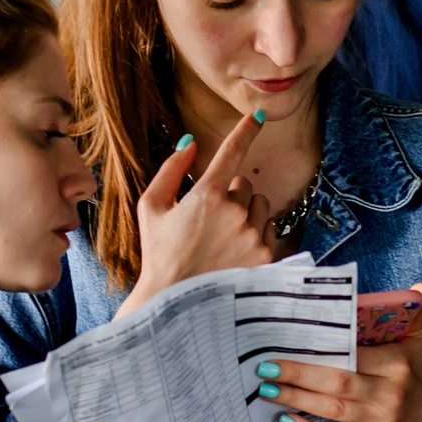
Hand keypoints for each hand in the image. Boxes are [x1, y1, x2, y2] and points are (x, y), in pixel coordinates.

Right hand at [117, 109, 274, 316]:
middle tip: (209, 220)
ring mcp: (253, 236)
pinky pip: (270, 231)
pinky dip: (256, 235)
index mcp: (207, 195)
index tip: (257, 116)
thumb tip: (190, 143)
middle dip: (231, 195)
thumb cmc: (159, 254)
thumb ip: (170, 170)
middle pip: (245, 185)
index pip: (232, 152)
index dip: (245, 130)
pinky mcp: (266, 257)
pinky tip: (235, 253)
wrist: (175, 304)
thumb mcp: (151, 208)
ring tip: (222, 238)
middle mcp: (235, 212)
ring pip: (260, 207)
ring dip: (246, 214)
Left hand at [260, 286, 421, 421]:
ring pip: (333, 410)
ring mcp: (379, 421)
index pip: (355, 356)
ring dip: (297, 400)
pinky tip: (287, 421)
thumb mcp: (420, 339)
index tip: (289, 343)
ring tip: (268, 390)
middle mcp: (388, 393)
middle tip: (266, 367)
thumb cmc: (418, 372)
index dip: (321, 352)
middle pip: (338, 383)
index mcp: (396, 364)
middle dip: (298, 376)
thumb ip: (419, 311)